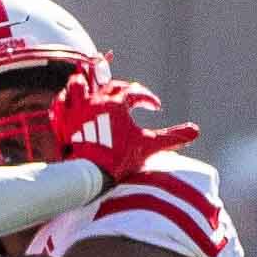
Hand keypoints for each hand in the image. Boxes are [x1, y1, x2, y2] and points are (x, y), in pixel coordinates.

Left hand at [50, 77, 199, 183]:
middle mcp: (95, 101)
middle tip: (125, 87)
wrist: (90, 175)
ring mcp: (76, 111)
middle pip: (106, 82)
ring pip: (77, 86)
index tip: (156, 107)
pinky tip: (68, 103)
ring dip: (84, 83)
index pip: (135, 92)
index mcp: (117, 103)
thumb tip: (196, 131)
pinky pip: (60, 105)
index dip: (147, 98)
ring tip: (87, 81)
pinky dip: (64, 102)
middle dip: (118, 84)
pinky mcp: (62, 123)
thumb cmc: (120, 159)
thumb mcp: (149, 146)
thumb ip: (172, 137)